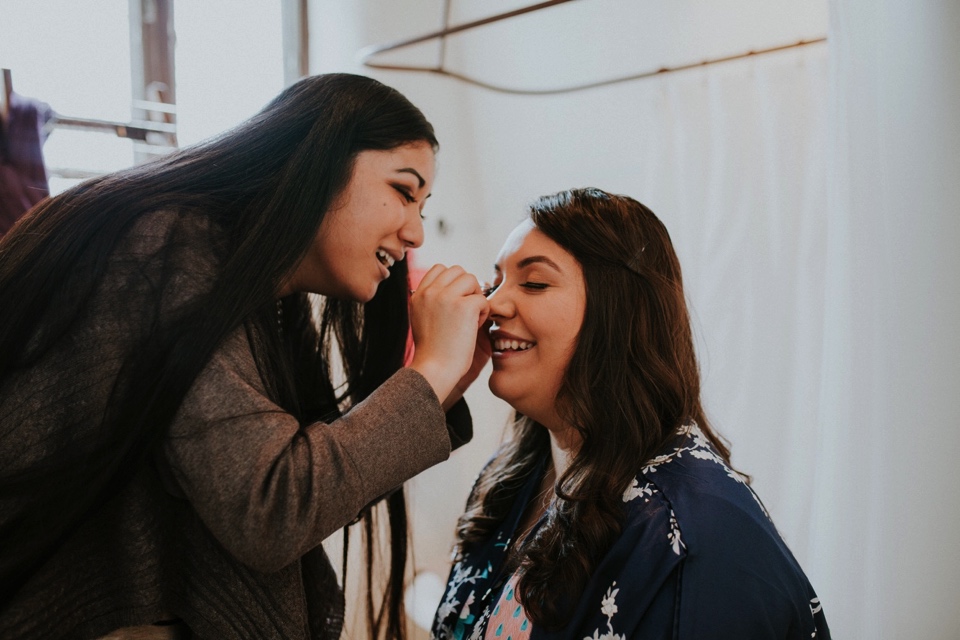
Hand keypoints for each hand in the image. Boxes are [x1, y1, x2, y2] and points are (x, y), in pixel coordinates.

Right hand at [408, 264, 489, 404]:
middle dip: (467, 288)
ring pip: (471, 279)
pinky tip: (475, 328)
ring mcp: (446, 297)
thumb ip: (433, 300)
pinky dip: (484, 313)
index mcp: (419, 294)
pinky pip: (483, 298)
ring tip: (470, 319)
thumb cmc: (433, 351)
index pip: (440, 269)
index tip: (456, 301)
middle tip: (466, 311)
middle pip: (458, 271)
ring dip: (476, 297)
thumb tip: (457, 287)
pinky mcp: (464, 306)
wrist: (434, 369)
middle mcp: (430, 292)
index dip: (453, 282)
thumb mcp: (423, 318)